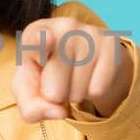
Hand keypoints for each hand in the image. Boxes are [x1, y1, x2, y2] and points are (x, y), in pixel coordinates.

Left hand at [11, 17, 133, 122]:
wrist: (80, 59)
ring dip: (73, 95)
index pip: (36, 39)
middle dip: (54, 96)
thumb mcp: (29, 91)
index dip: (39, 42)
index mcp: (34, 33)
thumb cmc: (45, 74)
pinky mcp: (110, 44)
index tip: (47, 38)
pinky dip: (92, 92)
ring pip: (77, 93)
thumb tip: (60, 112)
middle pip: (53, 90)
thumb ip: (31, 108)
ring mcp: (89, 33)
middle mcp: (63, 27)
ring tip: (72, 76)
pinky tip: (89, 75)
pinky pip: (98, 89)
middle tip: (57, 79)